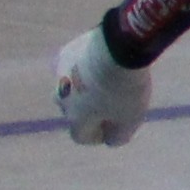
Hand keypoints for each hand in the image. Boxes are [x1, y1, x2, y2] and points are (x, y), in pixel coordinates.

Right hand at [54, 27, 149, 147]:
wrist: (118, 49)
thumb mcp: (131, 118)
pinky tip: (102, 60)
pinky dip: (84, 67)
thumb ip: (119, 135)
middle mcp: (60, 99)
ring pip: (73, 88)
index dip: (100, 134)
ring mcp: (59, 76)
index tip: (117, 125)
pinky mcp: (64, 54)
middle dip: (92, 109)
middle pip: (76, 111)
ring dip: (87, 87)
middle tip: (116, 99)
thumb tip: (110, 140)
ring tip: (111, 78)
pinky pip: (74, 66)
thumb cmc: (125, 88)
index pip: (82, 136)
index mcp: (74, 119)